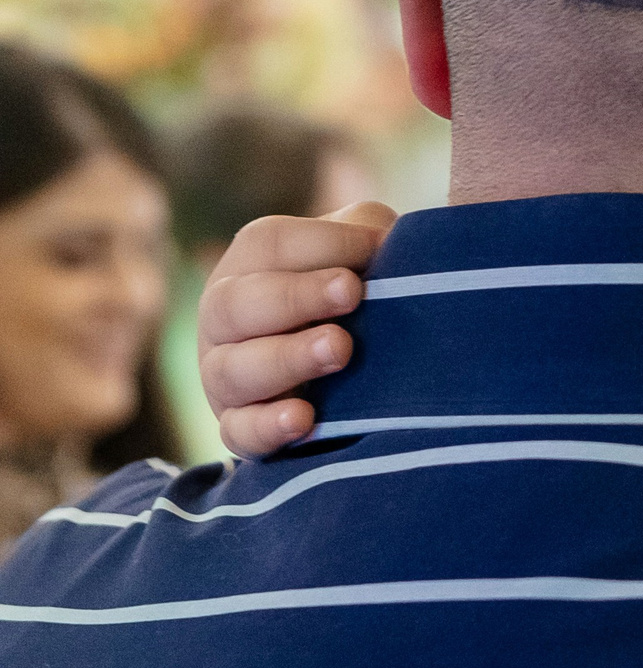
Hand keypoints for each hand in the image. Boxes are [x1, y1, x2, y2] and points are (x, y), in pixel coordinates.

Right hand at [199, 203, 395, 455]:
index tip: (374, 249)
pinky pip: (238, 432)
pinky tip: (304, 418)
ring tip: (339, 349)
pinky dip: (268, 426)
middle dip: (296, 297)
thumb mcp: (360, 253)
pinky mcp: (238, 428)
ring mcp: (224, 376)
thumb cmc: (353, 293)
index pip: (269, 245)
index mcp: (251, 264)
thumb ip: (371, 235)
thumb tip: (392, 241)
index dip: (323, 244)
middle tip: (351, 292)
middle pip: (238, 304)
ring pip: (233, 370)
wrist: (345, 369)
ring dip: (287, 358)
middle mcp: (225, 319)